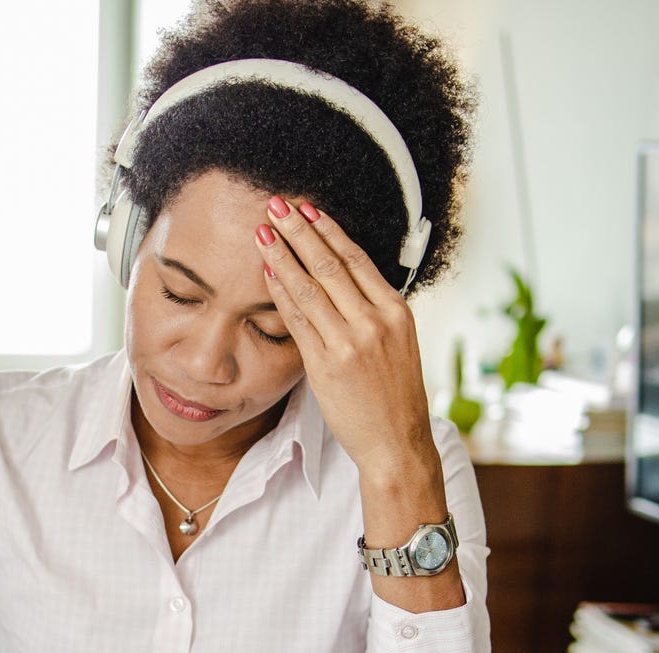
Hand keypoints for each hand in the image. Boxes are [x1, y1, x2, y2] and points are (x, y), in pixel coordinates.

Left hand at [253, 195, 437, 485]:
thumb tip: (343, 279)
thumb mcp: (396, 343)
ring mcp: (351, 343)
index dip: (328, 231)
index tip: (307, 208)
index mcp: (395, 311)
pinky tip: (266, 272)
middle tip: (276, 204)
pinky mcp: (327, 365)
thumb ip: (372, 311)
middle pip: (330, 264)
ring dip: (283, 255)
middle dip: (299, 231)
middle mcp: (375, 321)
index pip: (356, 258)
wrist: (396, 441)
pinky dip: (280, 291)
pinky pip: (297, 320)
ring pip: (310, 287)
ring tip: (262, 231)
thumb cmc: (392, 394)